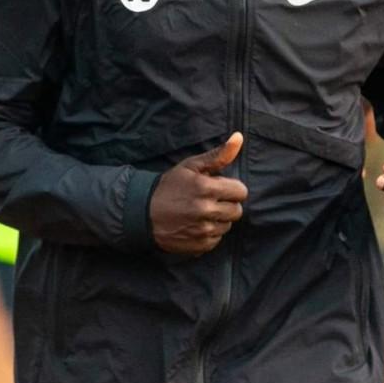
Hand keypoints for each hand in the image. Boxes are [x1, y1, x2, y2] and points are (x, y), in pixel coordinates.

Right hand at [150, 133, 247, 255]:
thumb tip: (239, 137)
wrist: (142, 212)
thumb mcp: (191, 166)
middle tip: (210, 200)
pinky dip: (210, 233)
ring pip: (227, 225)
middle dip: (227, 204)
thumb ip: (218, 154)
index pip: (241, 192)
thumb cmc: (169, 185)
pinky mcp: (199, 245)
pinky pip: (217, 240)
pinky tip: (196, 225)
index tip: (219, 188)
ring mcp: (203, 230)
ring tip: (200, 212)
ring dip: (218, 219)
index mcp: (206, 188)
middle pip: (237, 210)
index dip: (231, 188)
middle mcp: (206, 210)